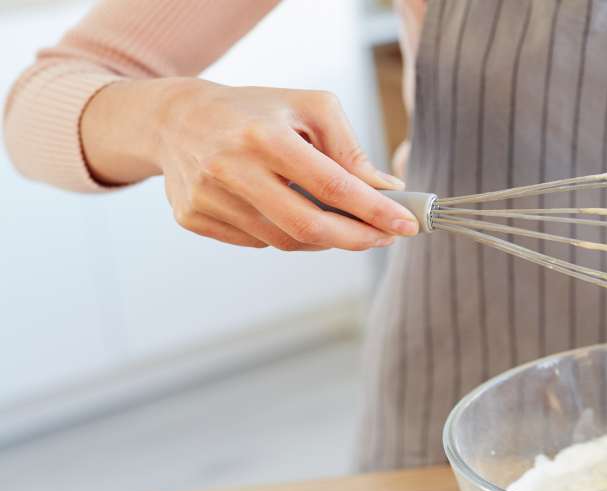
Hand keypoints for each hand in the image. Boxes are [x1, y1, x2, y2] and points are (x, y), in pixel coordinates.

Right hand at [83, 78, 418, 250]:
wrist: (175, 118)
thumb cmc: (256, 111)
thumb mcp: (309, 108)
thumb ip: (350, 148)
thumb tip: (387, 190)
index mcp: (264, 135)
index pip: (333, 186)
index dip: (375, 211)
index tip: (406, 224)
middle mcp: (231, 167)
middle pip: (309, 227)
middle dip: (357, 239)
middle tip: (384, 238)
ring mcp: (207, 196)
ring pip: (285, 241)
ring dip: (325, 240)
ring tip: (344, 224)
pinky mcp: (193, 217)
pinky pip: (257, 242)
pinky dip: (285, 235)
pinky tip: (290, 213)